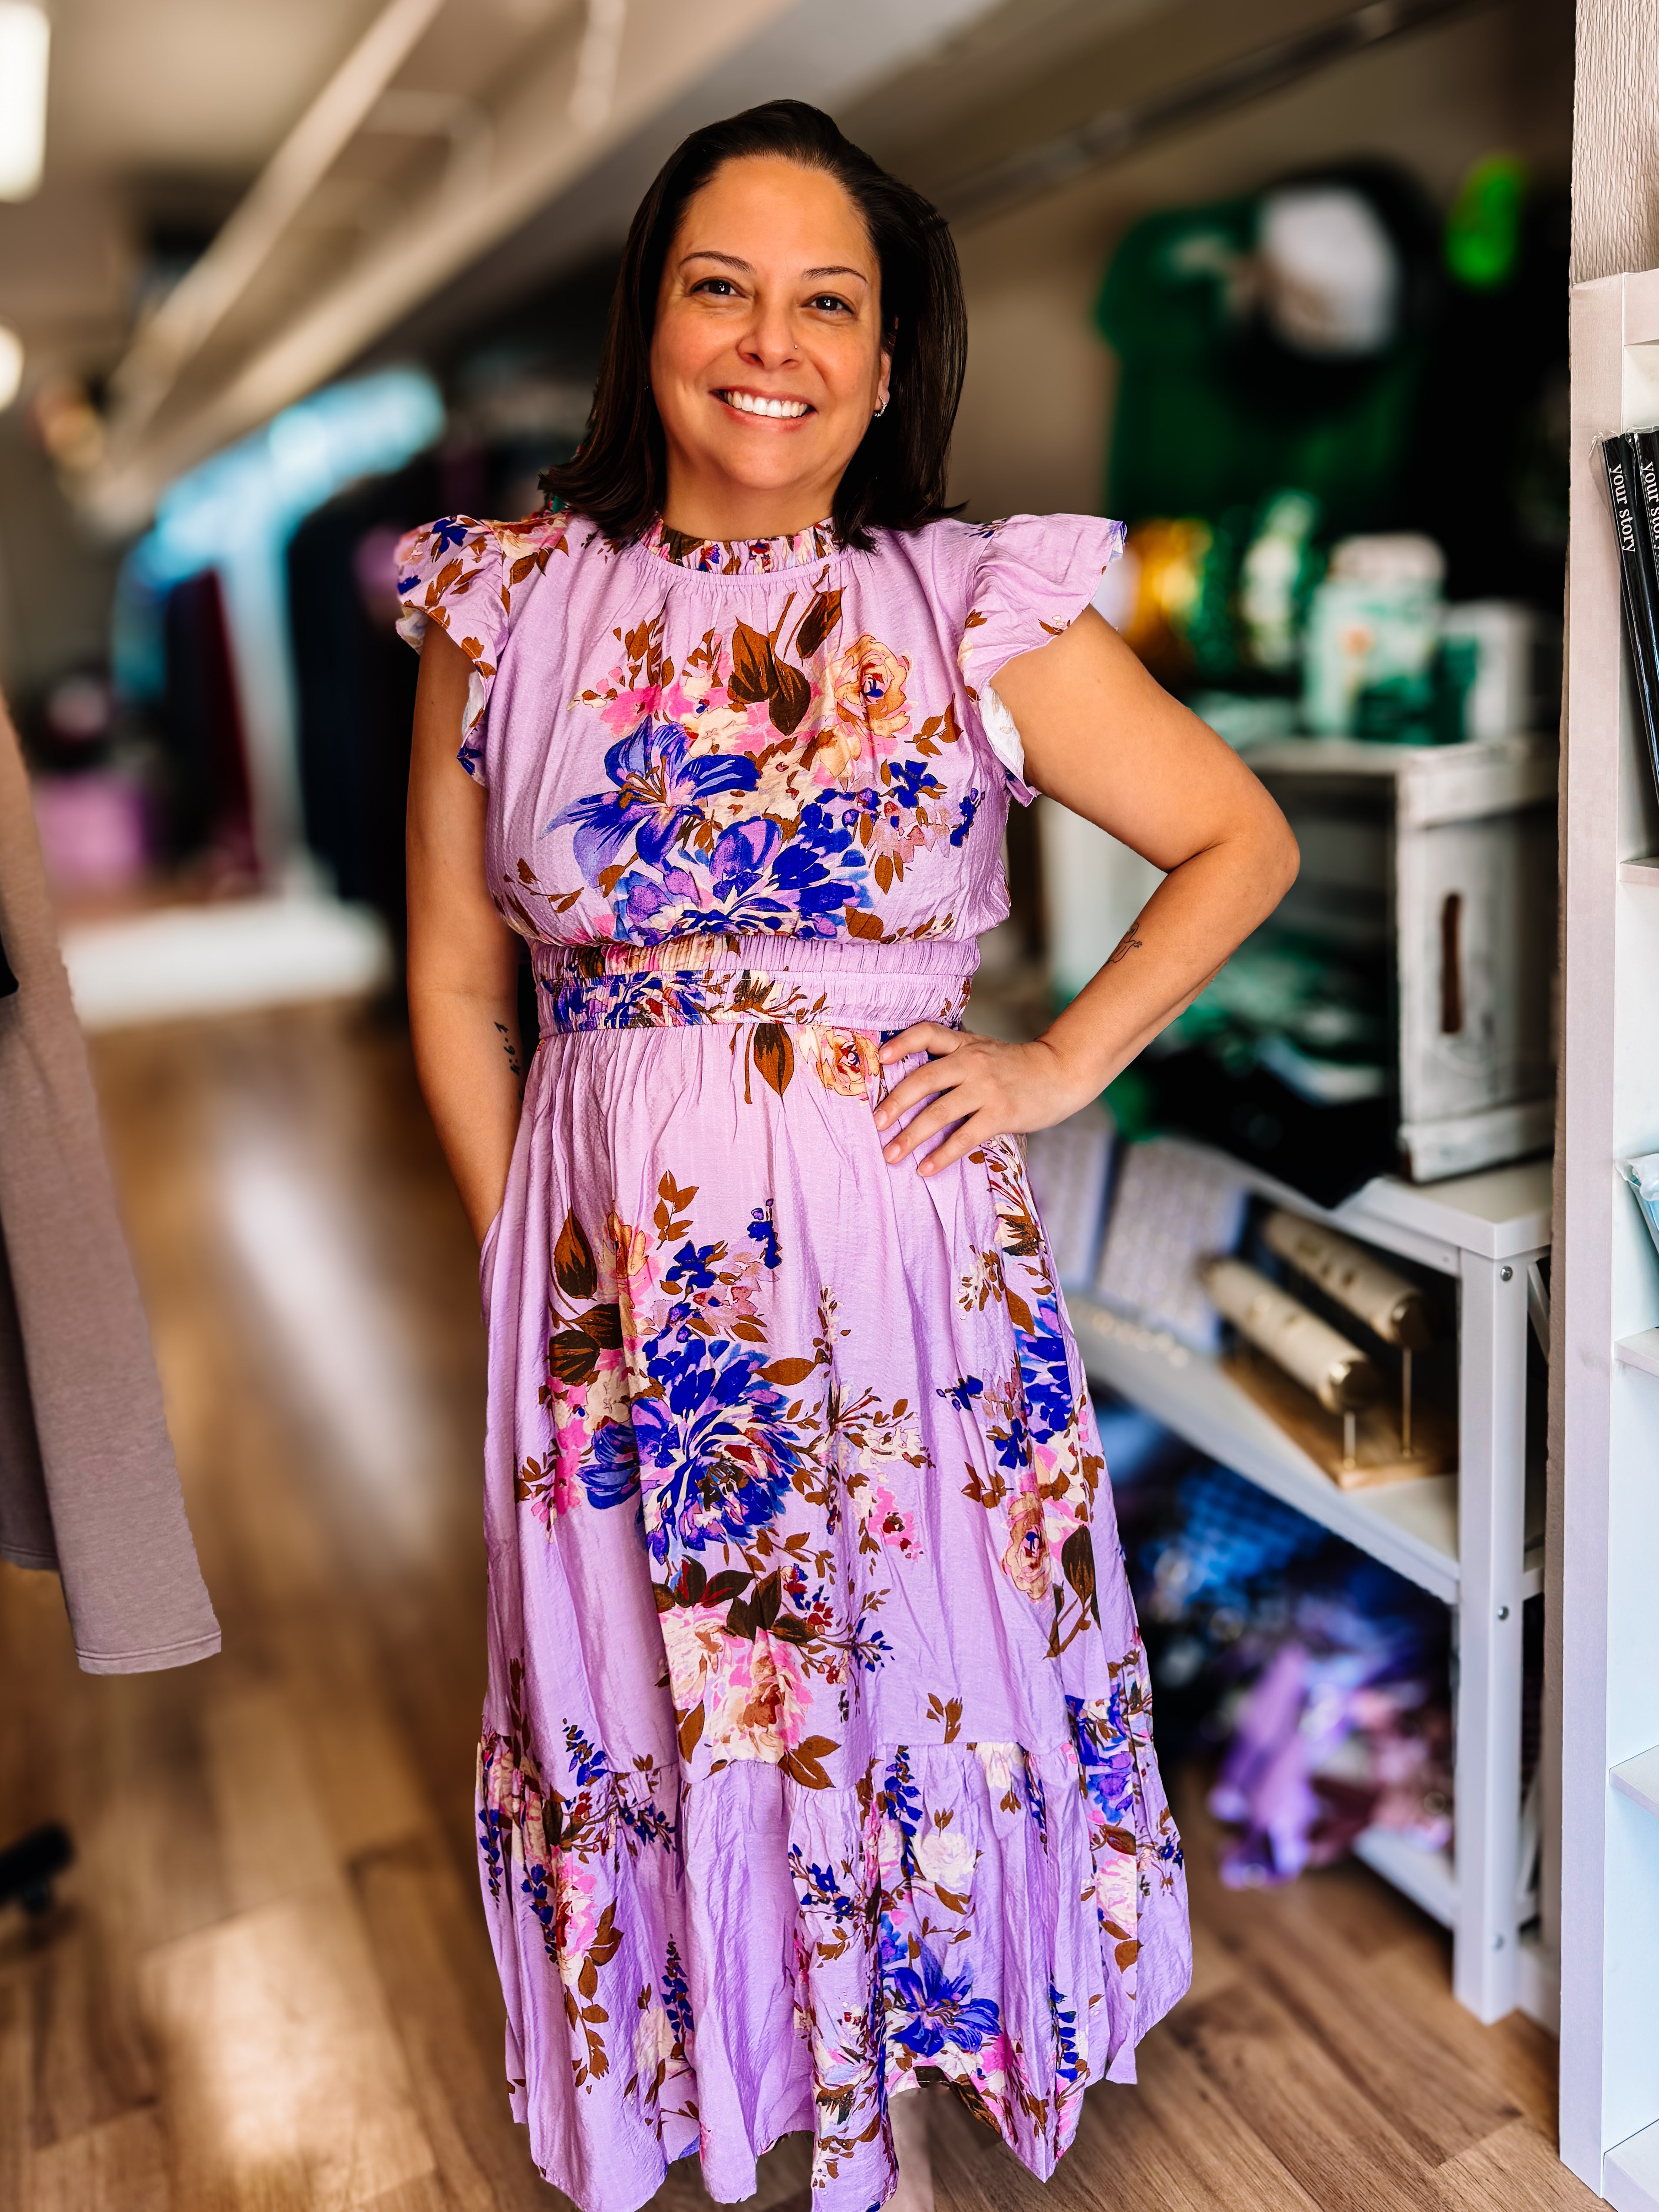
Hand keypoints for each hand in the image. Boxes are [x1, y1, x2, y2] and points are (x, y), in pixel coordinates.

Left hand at [871, 1024, 1096, 1176]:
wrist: (1061, 1072)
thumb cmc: (1016, 1066)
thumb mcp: (983, 1050)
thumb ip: (953, 1057)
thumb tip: (912, 1079)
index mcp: (964, 1044)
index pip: (927, 1033)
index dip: (902, 1043)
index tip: (880, 1056)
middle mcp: (971, 1062)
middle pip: (924, 1079)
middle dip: (895, 1103)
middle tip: (875, 1124)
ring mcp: (986, 1088)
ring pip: (939, 1112)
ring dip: (911, 1136)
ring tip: (891, 1155)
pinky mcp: (1000, 1113)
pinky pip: (964, 1137)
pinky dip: (942, 1156)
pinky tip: (926, 1169)